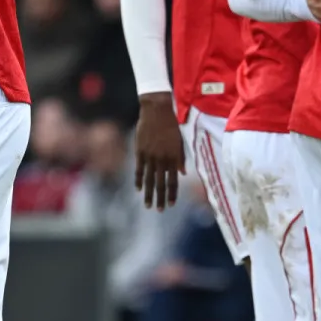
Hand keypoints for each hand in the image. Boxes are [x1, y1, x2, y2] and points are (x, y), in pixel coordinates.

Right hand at [133, 93, 183, 208]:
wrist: (157, 110)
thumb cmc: (172, 123)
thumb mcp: (180, 140)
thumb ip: (181, 157)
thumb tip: (182, 173)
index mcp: (174, 157)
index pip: (173, 181)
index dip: (173, 194)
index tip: (172, 204)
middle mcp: (162, 159)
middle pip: (160, 183)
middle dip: (161, 199)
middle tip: (160, 210)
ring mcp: (150, 156)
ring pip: (148, 179)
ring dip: (148, 194)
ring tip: (148, 205)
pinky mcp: (140, 151)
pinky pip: (139, 169)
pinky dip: (138, 180)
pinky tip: (138, 189)